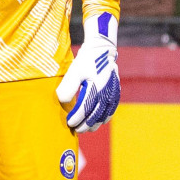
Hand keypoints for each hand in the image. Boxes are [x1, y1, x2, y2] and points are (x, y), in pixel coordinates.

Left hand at [56, 13, 119, 131]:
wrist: (102, 50)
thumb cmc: (86, 61)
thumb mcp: (74, 71)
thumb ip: (68, 87)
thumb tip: (63, 102)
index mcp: (96, 87)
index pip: (85, 108)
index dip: (77, 117)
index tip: (70, 123)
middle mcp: (106, 91)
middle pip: (96, 114)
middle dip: (86, 124)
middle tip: (77, 130)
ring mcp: (113, 92)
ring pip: (105, 113)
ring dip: (96, 123)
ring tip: (87, 129)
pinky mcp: (116, 91)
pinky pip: (112, 108)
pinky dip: (106, 116)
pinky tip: (100, 121)